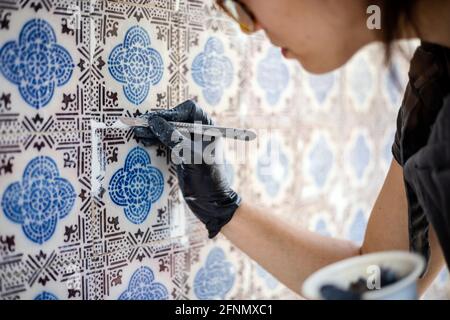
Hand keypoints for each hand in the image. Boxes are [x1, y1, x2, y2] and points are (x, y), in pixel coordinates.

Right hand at [134, 100, 241, 237]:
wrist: (212, 203)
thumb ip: (172, 137)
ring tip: (138, 132)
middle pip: (176, 119)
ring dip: (154, 131)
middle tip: (139, 124)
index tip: (156, 120)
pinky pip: (168, 141)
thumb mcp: (189, 156)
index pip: (189, 110)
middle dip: (158, 121)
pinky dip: (157, 140)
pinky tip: (145, 140)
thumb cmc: (207, 179)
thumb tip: (153, 121)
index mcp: (208, 129)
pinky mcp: (183, 153)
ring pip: (170, 130)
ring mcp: (191, 143)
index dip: (172, 113)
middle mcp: (200, 133)